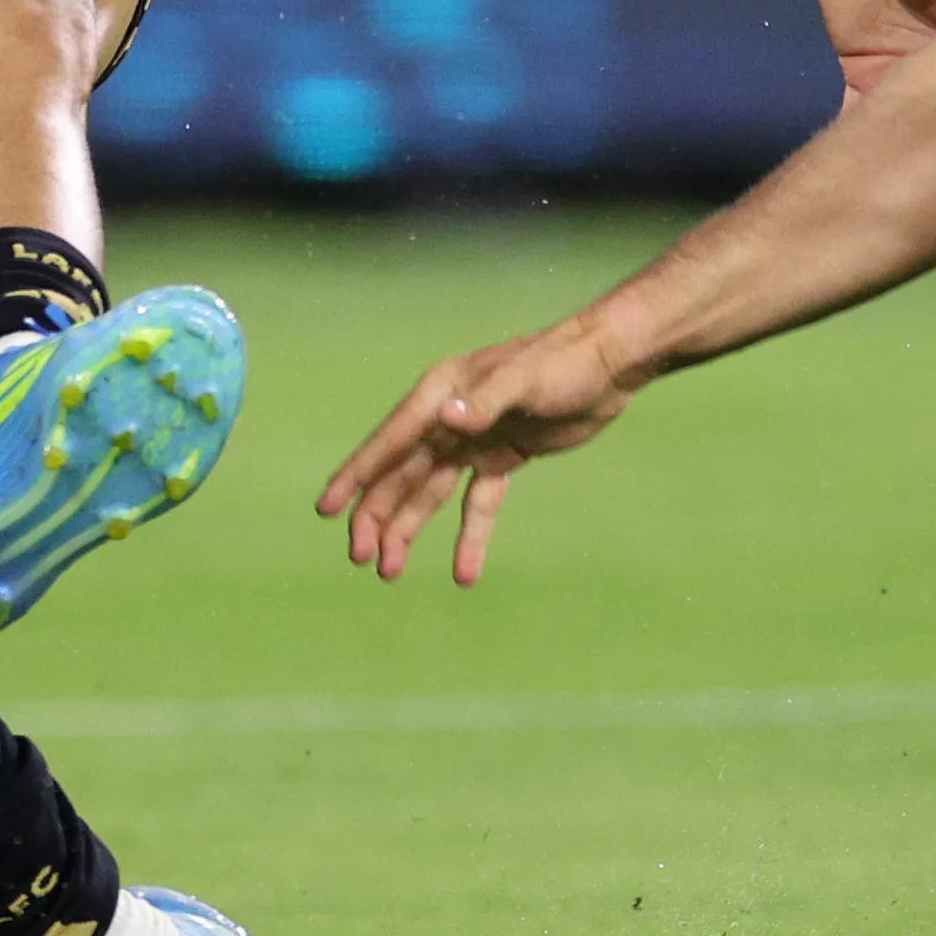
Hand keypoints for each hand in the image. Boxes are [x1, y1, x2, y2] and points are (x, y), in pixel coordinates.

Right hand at [318, 321, 634, 586]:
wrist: (609, 362)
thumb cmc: (564, 363)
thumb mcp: (525, 380)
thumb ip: (484, 401)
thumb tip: (445, 418)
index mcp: (440, 392)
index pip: (390, 441)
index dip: (356, 476)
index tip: (326, 509)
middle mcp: (448, 416)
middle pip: (401, 474)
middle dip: (377, 516)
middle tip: (362, 559)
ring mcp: (474, 438)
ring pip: (429, 492)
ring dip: (408, 529)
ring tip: (390, 573)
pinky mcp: (502, 455)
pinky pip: (477, 503)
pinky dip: (469, 535)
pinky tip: (463, 573)